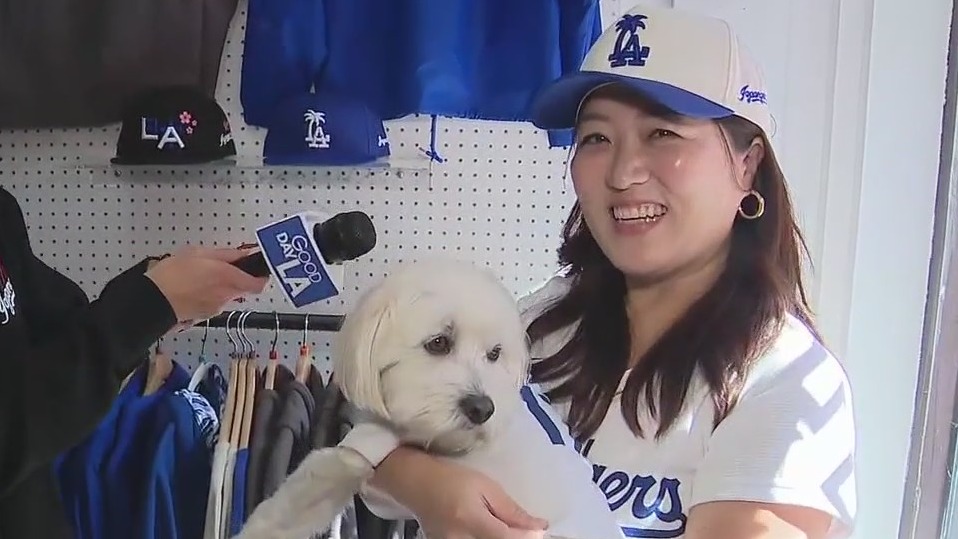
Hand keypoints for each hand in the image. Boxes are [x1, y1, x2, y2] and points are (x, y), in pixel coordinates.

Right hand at [145, 246, 268, 322]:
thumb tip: (242, 254)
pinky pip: (214, 303)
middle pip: (243, 289)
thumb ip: (225, 254)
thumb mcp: (199, 253)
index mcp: (228, 278)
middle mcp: (226, 295)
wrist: (152, 300)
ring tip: (201, 277)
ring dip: (221, 287)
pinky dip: (209, 296)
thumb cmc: (172, 275)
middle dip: (237, 279)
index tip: (257, 269)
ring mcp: (216, 307)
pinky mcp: (205, 315)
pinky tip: (194, 288)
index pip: (258, 284)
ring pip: (228, 296)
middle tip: (223, 269)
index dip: (260, 277)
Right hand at [376, 448, 547, 538]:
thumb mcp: (485, 486)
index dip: (527, 537)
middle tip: (527, 530)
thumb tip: (538, 527)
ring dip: (503, 538)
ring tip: (509, 529)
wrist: (416, 483)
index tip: (542, 531)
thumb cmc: (451, 478)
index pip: (505, 538)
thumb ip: (510, 510)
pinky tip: (494, 532)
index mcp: (470, 519)